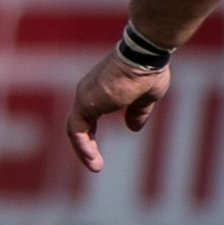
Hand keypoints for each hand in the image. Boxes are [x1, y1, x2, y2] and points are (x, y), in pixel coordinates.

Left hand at [66, 53, 170, 173]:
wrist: (144, 57)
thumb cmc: (148, 71)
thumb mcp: (146, 97)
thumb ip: (137, 112)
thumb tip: (133, 129)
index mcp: (99, 91)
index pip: (87, 118)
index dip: (90, 136)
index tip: (96, 153)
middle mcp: (87, 94)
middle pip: (78, 126)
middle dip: (85, 147)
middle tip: (94, 164)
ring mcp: (84, 98)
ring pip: (75, 130)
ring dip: (83, 151)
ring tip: (96, 167)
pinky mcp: (85, 104)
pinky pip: (78, 130)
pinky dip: (83, 146)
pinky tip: (93, 159)